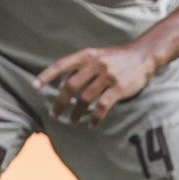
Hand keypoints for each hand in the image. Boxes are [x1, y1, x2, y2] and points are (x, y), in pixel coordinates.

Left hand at [37, 44, 158, 124]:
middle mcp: (96, 64)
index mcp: (87, 55)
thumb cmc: (116, 58)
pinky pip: (102, 106)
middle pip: (71, 86)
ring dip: (76, 112)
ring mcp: (108, 76)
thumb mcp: (97, 55)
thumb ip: (80, 67)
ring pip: (85, 98)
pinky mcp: (119, 88)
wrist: (143, 56)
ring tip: (72, 120)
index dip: (47, 76)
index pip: (62, 64)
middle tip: (54, 113)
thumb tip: (62, 83)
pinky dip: (95, 117)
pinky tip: (92, 124)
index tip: (35, 87)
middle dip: (60, 102)